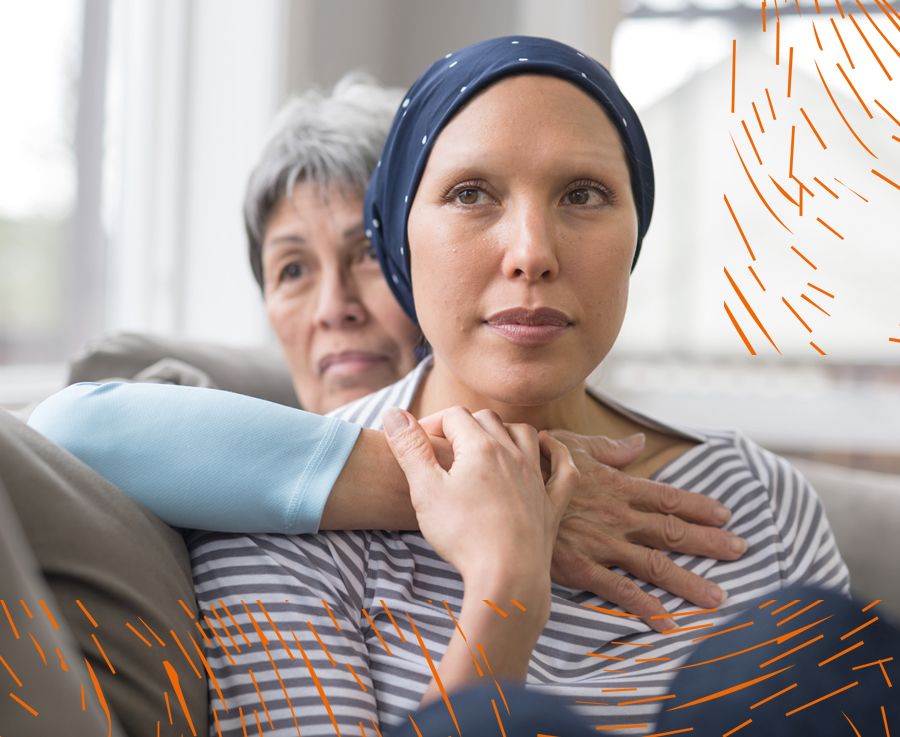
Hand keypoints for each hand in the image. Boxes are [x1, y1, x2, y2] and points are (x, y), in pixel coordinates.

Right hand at [383, 406, 576, 609]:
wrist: (507, 576)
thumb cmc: (463, 534)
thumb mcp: (425, 490)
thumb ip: (410, 448)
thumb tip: (392, 413)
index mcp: (480, 447)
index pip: (454, 416)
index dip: (432, 422)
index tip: (417, 444)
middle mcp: (512, 454)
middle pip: (488, 420)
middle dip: (464, 424)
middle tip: (444, 445)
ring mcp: (536, 477)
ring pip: (525, 435)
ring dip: (506, 430)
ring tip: (489, 440)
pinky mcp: (551, 503)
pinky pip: (563, 468)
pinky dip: (557, 452)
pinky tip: (548, 447)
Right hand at [547, 430, 746, 632]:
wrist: (501, 490)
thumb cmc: (535, 464)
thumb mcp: (573, 446)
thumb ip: (609, 448)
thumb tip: (638, 442)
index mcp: (617, 486)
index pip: (668, 498)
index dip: (700, 506)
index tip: (726, 515)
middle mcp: (618, 516)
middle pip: (673, 532)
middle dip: (710, 542)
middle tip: (741, 551)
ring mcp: (601, 542)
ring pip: (654, 564)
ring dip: (689, 581)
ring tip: (718, 597)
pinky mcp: (580, 566)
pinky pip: (618, 590)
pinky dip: (644, 607)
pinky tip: (667, 623)